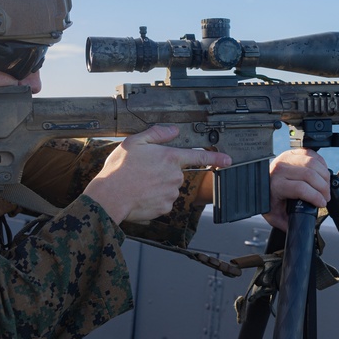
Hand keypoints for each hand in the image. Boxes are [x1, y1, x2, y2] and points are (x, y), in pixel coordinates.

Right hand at [84, 126, 231, 223]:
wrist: (110, 197)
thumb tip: (173, 130)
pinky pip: (163, 202)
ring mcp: (171, 194)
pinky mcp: (165, 208)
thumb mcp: (135, 142)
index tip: (228, 160)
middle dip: (164, 172)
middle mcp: (175, 176)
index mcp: (170, 158)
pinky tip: (140, 195)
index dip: (216, 158)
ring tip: (138, 184)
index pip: (198, 157)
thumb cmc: (120, 169)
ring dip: (158, 186)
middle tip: (143, 172)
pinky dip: (154, 199)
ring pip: (169, 188)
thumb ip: (157, 134)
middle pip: (176, 173)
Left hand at [263, 148, 330, 230]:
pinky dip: (321, 162)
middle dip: (323, 188)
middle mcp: (280, 169)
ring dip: (324, 175)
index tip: (322, 204)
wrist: (260, 183)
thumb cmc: (269, 200)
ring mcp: (286, 158)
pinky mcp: (292, 152)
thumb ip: (287, 224)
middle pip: (309, 174)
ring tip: (325, 187)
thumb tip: (300, 230)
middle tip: (326, 197)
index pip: (301, 188)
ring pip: (312, 163)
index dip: (315, 196)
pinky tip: (323, 173)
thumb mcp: (274, 216)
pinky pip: (311, 153)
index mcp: (276, 185)